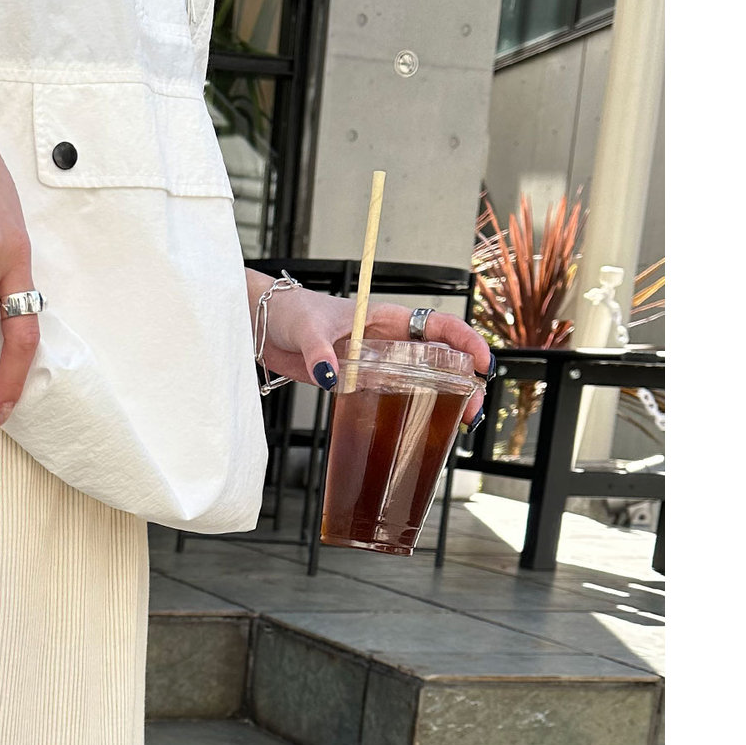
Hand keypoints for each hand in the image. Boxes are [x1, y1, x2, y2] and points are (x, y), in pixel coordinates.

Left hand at [251, 278, 493, 427]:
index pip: (438, 326)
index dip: (465, 342)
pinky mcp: (355, 383)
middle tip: (472, 408)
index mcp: (386, 318)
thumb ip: (321, 352)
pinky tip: (416, 432)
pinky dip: (404, 413)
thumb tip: (332, 377)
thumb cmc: (289, 312)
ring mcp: (373, 364)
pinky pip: (387, 398)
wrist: (262, 326)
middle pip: (438, 359)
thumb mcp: (308, 328)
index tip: (482, 362)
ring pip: (418, 381)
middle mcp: (387, 342)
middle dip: (463, 381)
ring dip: (440, 401)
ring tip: (457, 424)